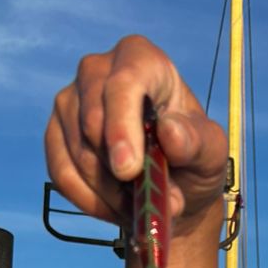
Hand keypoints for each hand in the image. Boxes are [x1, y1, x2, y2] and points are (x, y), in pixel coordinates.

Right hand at [45, 35, 227, 234]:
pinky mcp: (56, 134)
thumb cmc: (193, 157)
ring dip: (110, 192)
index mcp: (141, 60)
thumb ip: (198, 142)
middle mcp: (97, 71)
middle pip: (92, 122)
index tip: (129, 171)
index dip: (122, 127)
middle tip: (150, 200)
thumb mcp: (211, 153)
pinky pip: (61, 173)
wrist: (172, 185)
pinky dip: (89, 201)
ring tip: (140, 203)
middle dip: (118, 173)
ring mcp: (71, 101)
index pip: (123, 83)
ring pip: (77, 153)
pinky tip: (115, 208)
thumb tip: (170, 131)